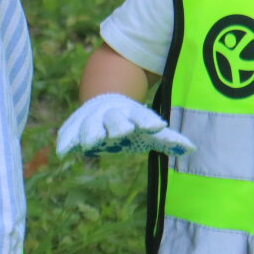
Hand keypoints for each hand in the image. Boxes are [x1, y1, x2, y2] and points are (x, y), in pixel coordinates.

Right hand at [56, 93, 195, 156]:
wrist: (103, 101)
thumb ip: (169, 140)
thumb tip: (191, 148)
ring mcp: (92, 119)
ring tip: (90, 143)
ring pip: (91, 125)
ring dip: (90, 133)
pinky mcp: (76, 126)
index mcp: (132, 115)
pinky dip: (66, 141)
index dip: (147, 121)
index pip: (141, 117)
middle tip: (120, 133)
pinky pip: (69, 133)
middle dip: (117, 126)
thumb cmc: (132, 122)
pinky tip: (62, 152)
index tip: (156, 125)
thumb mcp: (150, 131)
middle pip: (115, 120)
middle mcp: (111, 115)